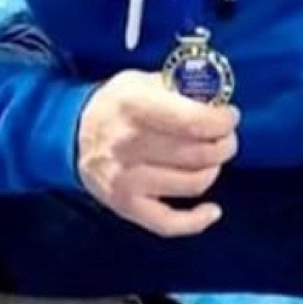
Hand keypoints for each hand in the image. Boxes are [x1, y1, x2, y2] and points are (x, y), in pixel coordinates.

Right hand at [75, 70, 240, 236]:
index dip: (222, 121)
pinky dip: (197, 220)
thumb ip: (177, 87)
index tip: (229, 116)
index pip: (194, 121)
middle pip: (200, 154)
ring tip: (211, 159)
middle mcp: (128, 144)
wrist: (73, 135)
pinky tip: (212, 210)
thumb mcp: (140, 80)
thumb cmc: (116, 106)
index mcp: (134, 106)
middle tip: (225, 137)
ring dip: (212, 171)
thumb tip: (216, 100)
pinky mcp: (126, 205)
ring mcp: (127, 179)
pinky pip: (169, 223)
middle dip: (224, 144)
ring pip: (193, 184)